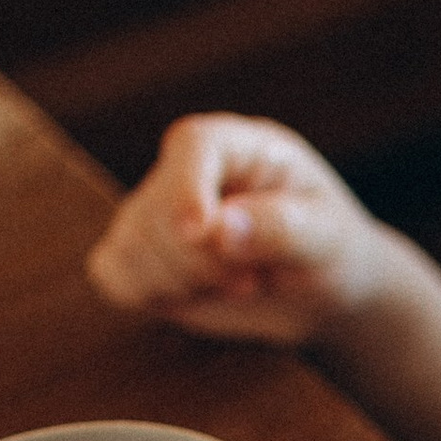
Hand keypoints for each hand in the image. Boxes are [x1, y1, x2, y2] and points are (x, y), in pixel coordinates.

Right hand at [85, 115, 395, 345]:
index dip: (187, 187)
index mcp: (238, 145)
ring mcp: (156, 209)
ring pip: (130, 246)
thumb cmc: (329, 251)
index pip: (194, 145)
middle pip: (156, 209)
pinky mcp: (139, 253)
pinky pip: (111, 273)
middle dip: (202, 263)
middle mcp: (188, 169)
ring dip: (181, 283)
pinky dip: (148, 295)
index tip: (200, 233)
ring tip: (234, 284)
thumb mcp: (326, 238)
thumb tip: (219, 230)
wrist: (318, 289)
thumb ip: (280, 228)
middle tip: (255, 281)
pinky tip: (195, 295)